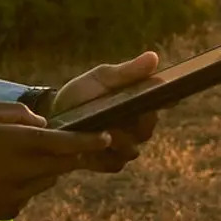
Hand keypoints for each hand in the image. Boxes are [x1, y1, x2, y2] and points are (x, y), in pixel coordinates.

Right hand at [0, 100, 111, 220]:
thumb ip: (18, 113)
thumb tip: (42, 124)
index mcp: (20, 144)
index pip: (66, 143)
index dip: (89, 140)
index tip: (106, 136)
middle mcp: (25, 171)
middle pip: (63, 165)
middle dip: (70, 154)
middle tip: (70, 144)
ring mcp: (19, 195)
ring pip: (48, 181)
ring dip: (47, 169)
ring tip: (25, 157)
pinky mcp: (9, 211)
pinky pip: (29, 195)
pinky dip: (27, 184)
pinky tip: (5, 176)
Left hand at [52, 51, 160, 173]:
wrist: (53, 118)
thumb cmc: (81, 94)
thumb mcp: (101, 79)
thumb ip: (127, 72)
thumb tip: (154, 57)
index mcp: (138, 102)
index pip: (162, 101)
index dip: (167, 99)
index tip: (168, 97)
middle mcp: (136, 126)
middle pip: (148, 128)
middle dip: (136, 122)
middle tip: (121, 114)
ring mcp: (124, 147)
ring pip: (132, 148)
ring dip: (117, 140)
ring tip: (103, 131)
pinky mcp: (109, 163)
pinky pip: (115, 163)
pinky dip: (103, 156)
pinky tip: (91, 148)